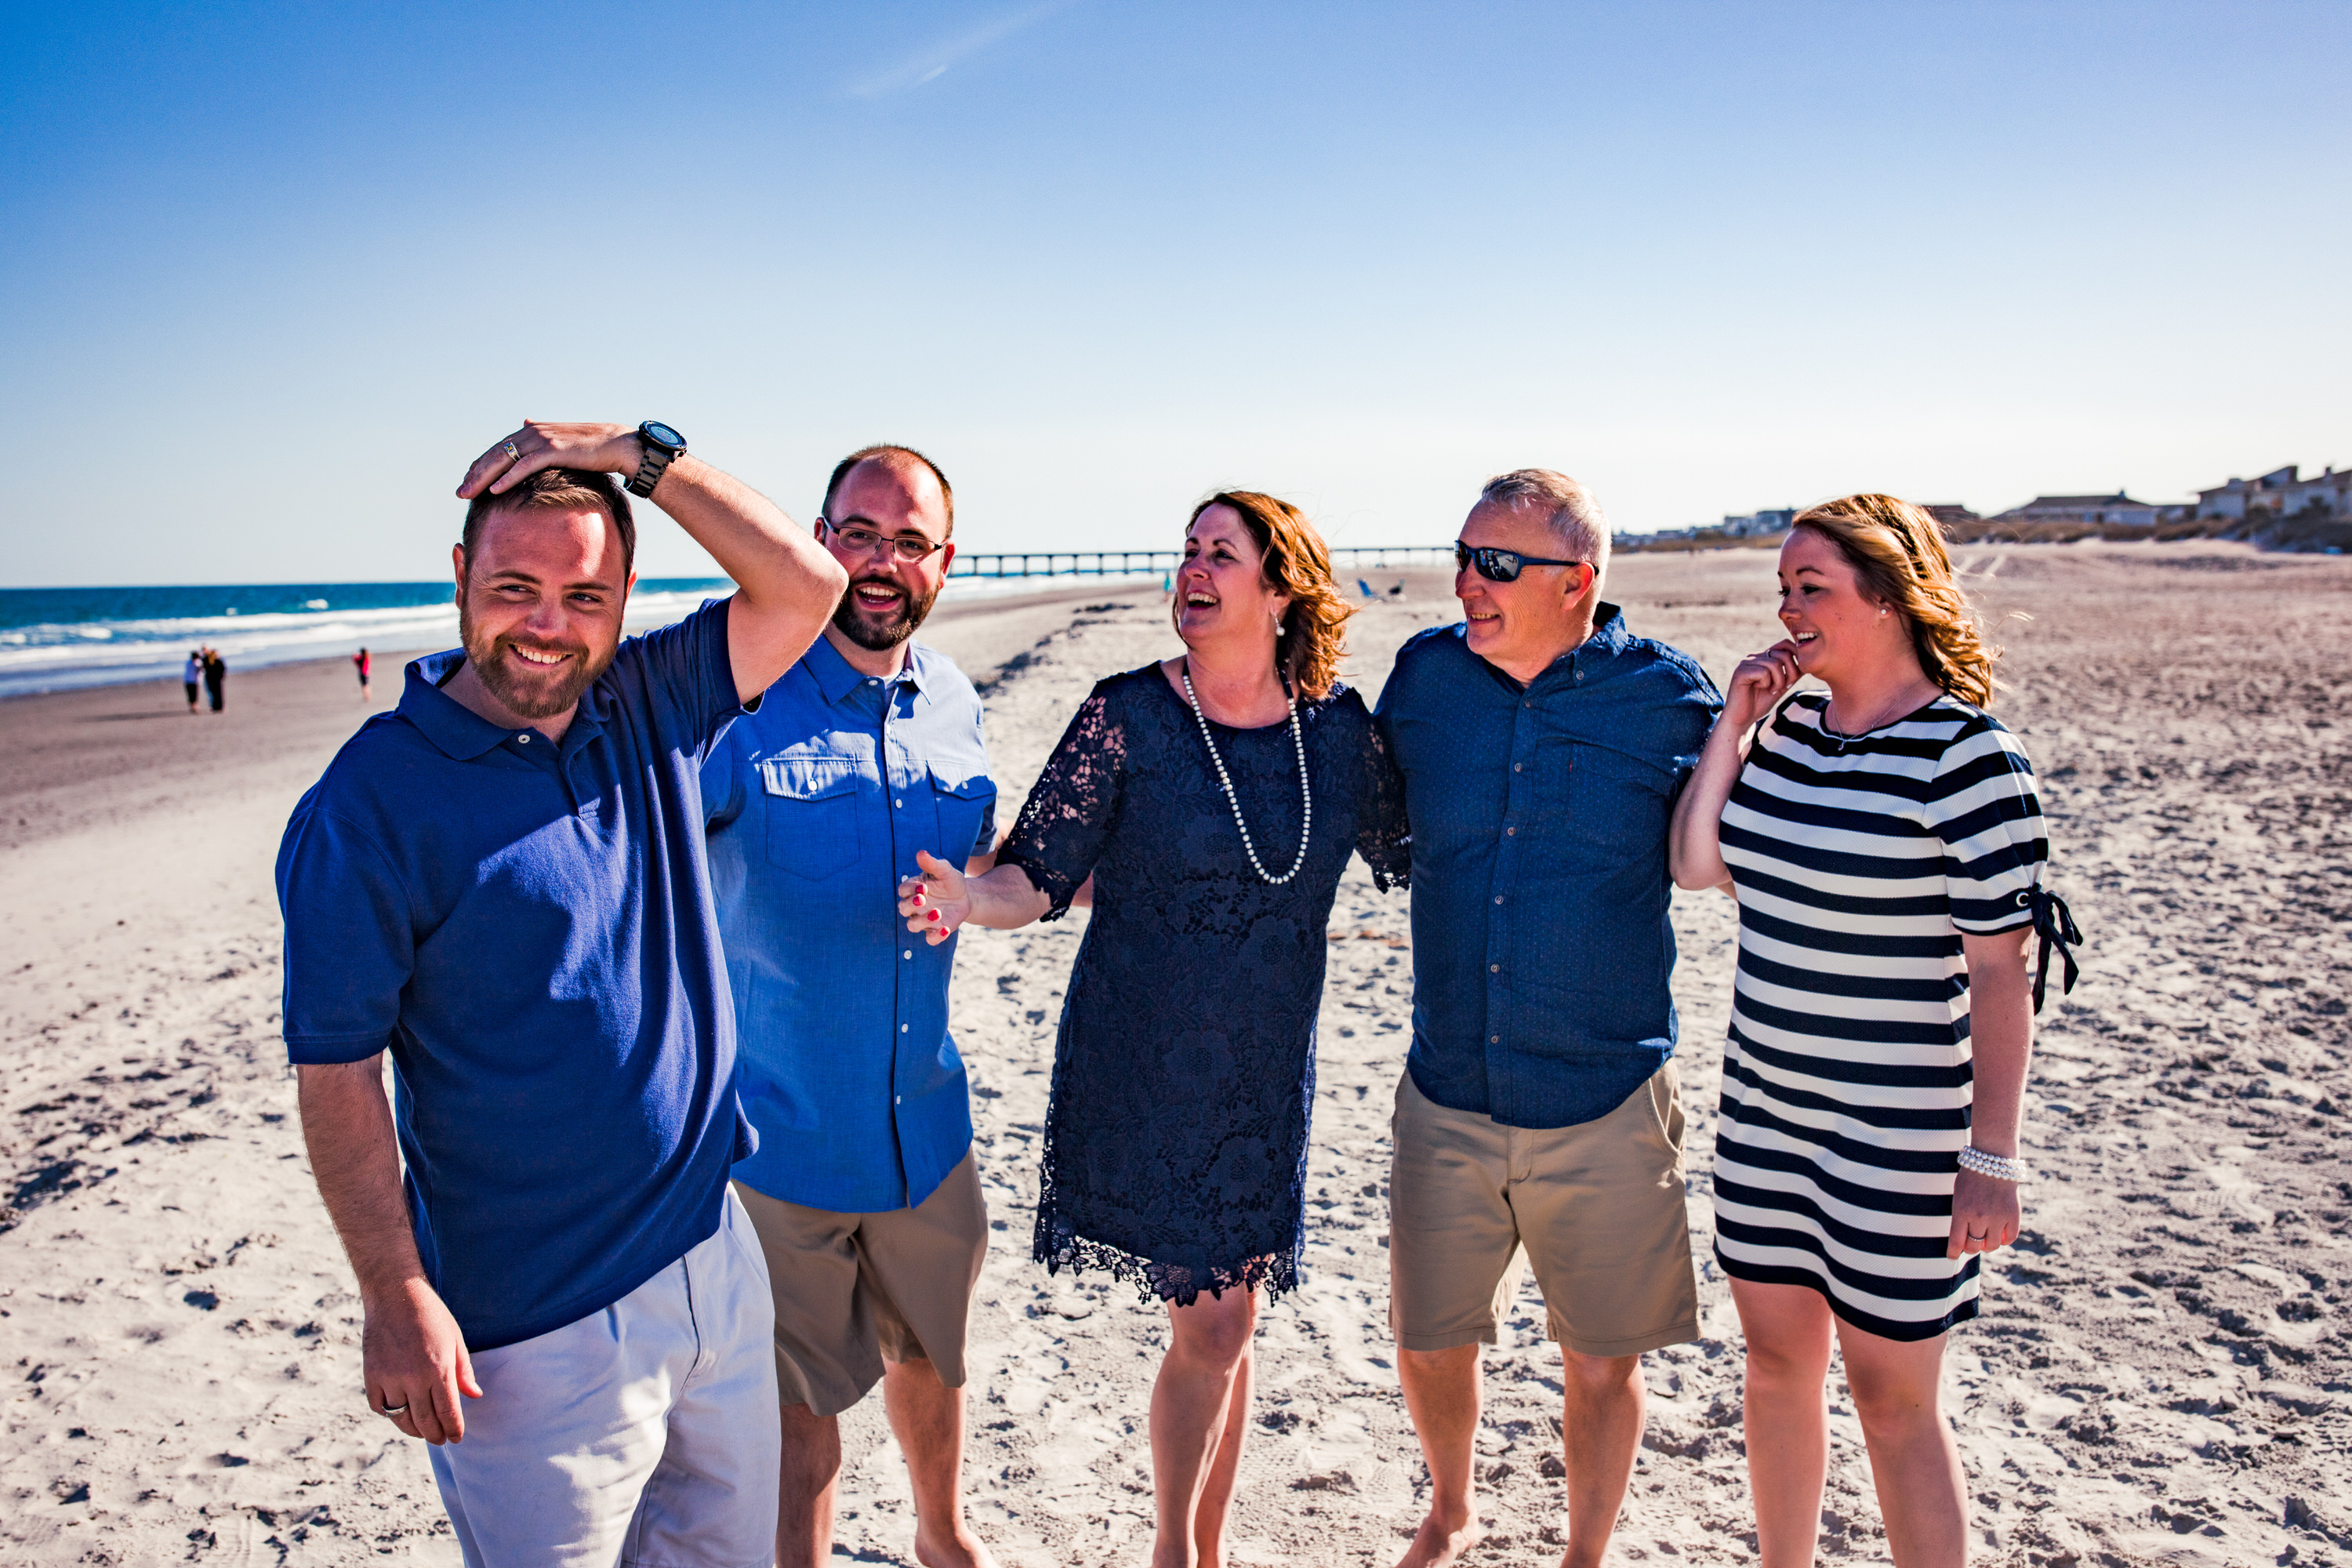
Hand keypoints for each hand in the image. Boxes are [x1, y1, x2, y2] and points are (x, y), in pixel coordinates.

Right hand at [362, 1276, 483, 1444]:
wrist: (395, 1295)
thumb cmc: (431, 1316)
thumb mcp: (455, 1340)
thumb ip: (463, 1372)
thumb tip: (474, 1396)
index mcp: (438, 1369)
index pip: (448, 1413)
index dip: (454, 1430)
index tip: (457, 1438)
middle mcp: (413, 1379)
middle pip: (425, 1422)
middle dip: (436, 1436)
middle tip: (441, 1440)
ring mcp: (389, 1379)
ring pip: (400, 1419)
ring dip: (413, 1430)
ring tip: (423, 1431)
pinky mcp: (370, 1376)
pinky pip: (379, 1407)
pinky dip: (390, 1413)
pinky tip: (400, 1413)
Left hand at [455, 421, 643, 499]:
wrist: (619, 444)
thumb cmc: (593, 448)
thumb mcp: (561, 440)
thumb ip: (540, 436)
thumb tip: (525, 423)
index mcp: (532, 432)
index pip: (498, 449)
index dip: (481, 466)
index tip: (468, 482)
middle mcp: (532, 432)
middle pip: (495, 454)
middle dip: (475, 474)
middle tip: (460, 492)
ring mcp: (542, 440)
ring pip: (504, 459)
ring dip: (483, 477)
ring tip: (468, 493)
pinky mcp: (553, 450)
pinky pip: (524, 466)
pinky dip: (508, 478)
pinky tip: (495, 490)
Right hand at [898, 849, 971, 944]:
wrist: (966, 897)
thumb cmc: (950, 881)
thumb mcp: (944, 870)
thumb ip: (932, 863)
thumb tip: (921, 852)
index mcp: (914, 889)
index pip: (903, 890)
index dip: (910, 889)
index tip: (924, 886)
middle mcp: (915, 906)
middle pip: (903, 909)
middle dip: (911, 905)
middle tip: (923, 899)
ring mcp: (923, 919)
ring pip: (912, 925)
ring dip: (922, 921)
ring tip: (938, 912)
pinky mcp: (935, 931)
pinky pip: (930, 939)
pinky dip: (936, 937)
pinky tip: (945, 930)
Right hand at [1723, 639, 1802, 731]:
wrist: (1742, 718)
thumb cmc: (1759, 703)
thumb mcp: (1781, 686)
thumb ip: (1792, 674)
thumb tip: (1807, 663)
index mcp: (1764, 657)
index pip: (1785, 644)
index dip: (1795, 658)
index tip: (1793, 678)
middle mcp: (1755, 656)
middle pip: (1784, 654)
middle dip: (1789, 674)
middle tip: (1782, 687)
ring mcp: (1747, 663)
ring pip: (1775, 664)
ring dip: (1778, 681)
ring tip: (1770, 690)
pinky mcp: (1741, 671)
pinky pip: (1764, 672)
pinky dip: (1766, 683)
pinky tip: (1758, 688)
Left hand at [1946, 1168, 2021, 1258]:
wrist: (1993, 1161)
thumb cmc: (1971, 1177)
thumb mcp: (1959, 1195)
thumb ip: (1960, 1216)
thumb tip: (1962, 1239)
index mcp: (1961, 1211)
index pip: (1956, 1242)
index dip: (1953, 1253)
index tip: (1951, 1256)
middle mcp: (1979, 1217)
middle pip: (1974, 1247)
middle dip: (1970, 1247)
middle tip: (1970, 1243)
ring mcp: (1998, 1217)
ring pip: (1992, 1246)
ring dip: (1987, 1245)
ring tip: (1985, 1237)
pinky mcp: (2013, 1215)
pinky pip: (2009, 1238)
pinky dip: (2004, 1239)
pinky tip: (1999, 1233)